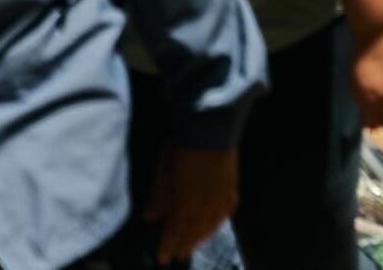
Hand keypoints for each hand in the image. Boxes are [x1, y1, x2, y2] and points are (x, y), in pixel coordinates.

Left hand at [144, 144, 237, 265]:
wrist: (211, 126)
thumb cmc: (183, 146)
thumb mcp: (165, 171)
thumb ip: (159, 197)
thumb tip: (150, 217)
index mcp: (185, 203)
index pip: (175, 233)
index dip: (168, 247)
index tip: (163, 258)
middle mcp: (204, 206)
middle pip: (193, 233)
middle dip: (184, 245)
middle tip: (178, 255)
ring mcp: (220, 198)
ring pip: (210, 226)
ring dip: (200, 237)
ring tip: (193, 243)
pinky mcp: (232, 189)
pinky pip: (224, 213)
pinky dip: (217, 222)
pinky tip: (213, 224)